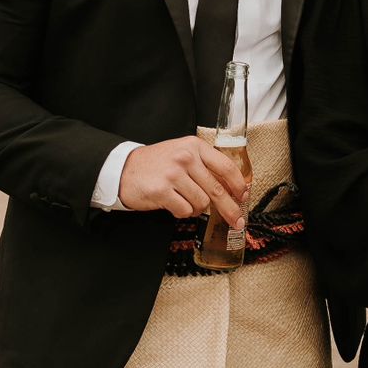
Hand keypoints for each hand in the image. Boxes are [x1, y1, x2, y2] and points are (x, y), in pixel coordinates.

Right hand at [118, 136, 248, 224]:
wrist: (124, 169)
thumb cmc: (157, 164)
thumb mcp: (182, 153)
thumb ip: (205, 166)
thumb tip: (232, 188)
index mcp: (194, 146)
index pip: (226, 166)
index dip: (238, 185)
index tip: (244, 196)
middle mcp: (185, 157)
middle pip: (217, 189)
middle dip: (230, 209)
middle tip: (237, 221)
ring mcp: (173, 174)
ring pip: (202, 203)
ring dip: (197, 209)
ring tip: (185, 202)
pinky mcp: (162, 191)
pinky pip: (185, 210)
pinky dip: (183, 212)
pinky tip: (175, 205)